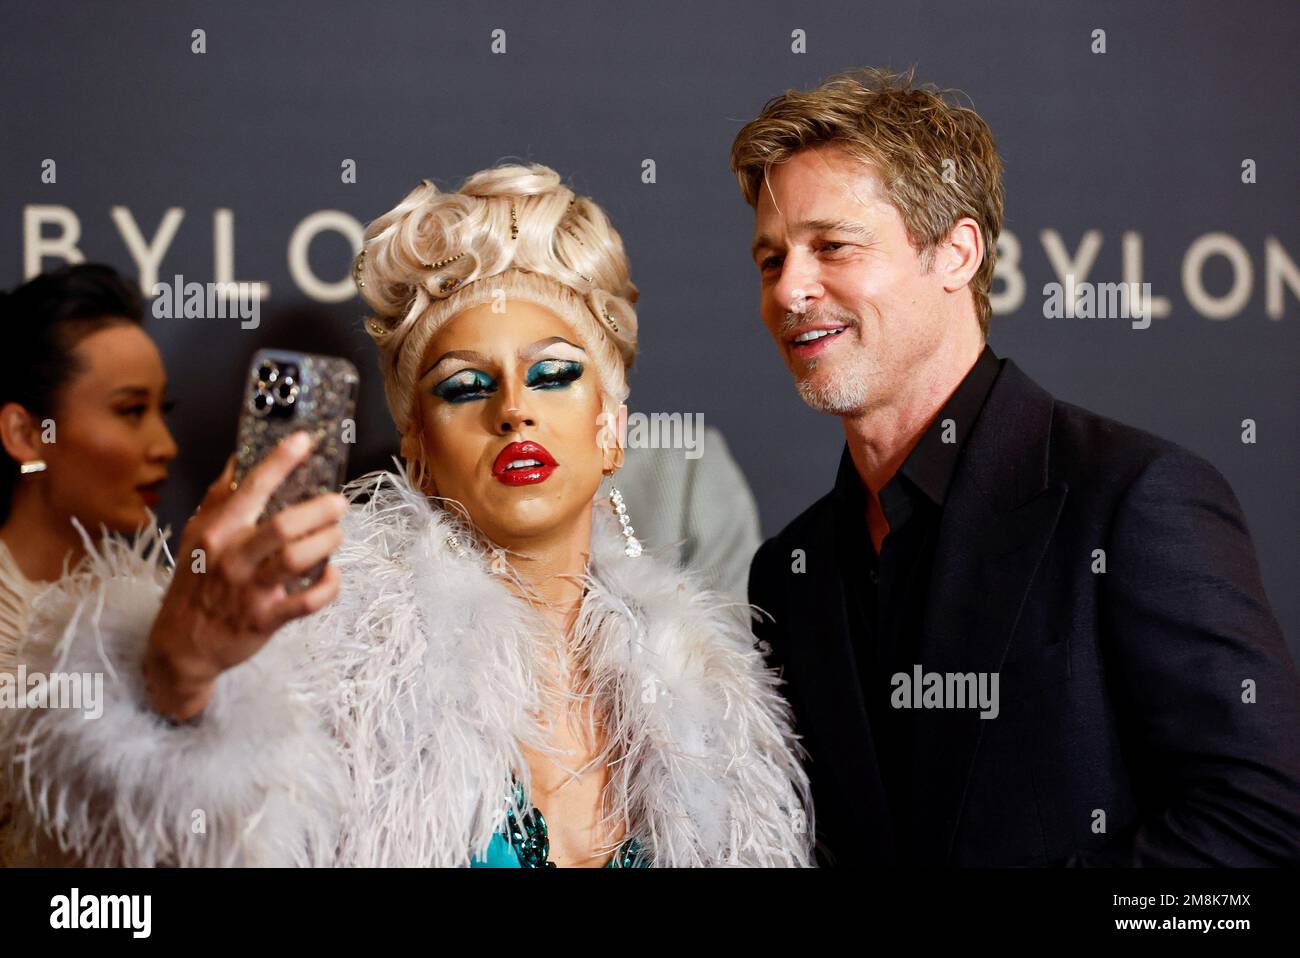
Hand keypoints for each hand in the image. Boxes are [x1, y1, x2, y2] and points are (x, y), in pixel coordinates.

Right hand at [142, 431, 346, 720]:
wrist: (182, 643)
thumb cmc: (195, 582)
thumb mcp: (197, 536)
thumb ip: (219, 498)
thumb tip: (239, 460)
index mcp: (217, 531)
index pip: (251, 488)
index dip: (280, 462)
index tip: (304, 441)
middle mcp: (233, 557)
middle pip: (284, 526)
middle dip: (320, 510)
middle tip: (337, 504)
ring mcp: (250, 589)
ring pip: (298, 559)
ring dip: (327, 542)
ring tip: (336, 535)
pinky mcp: (266, 618)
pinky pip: (308, 600)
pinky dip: (328, 585)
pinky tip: (333, 573)